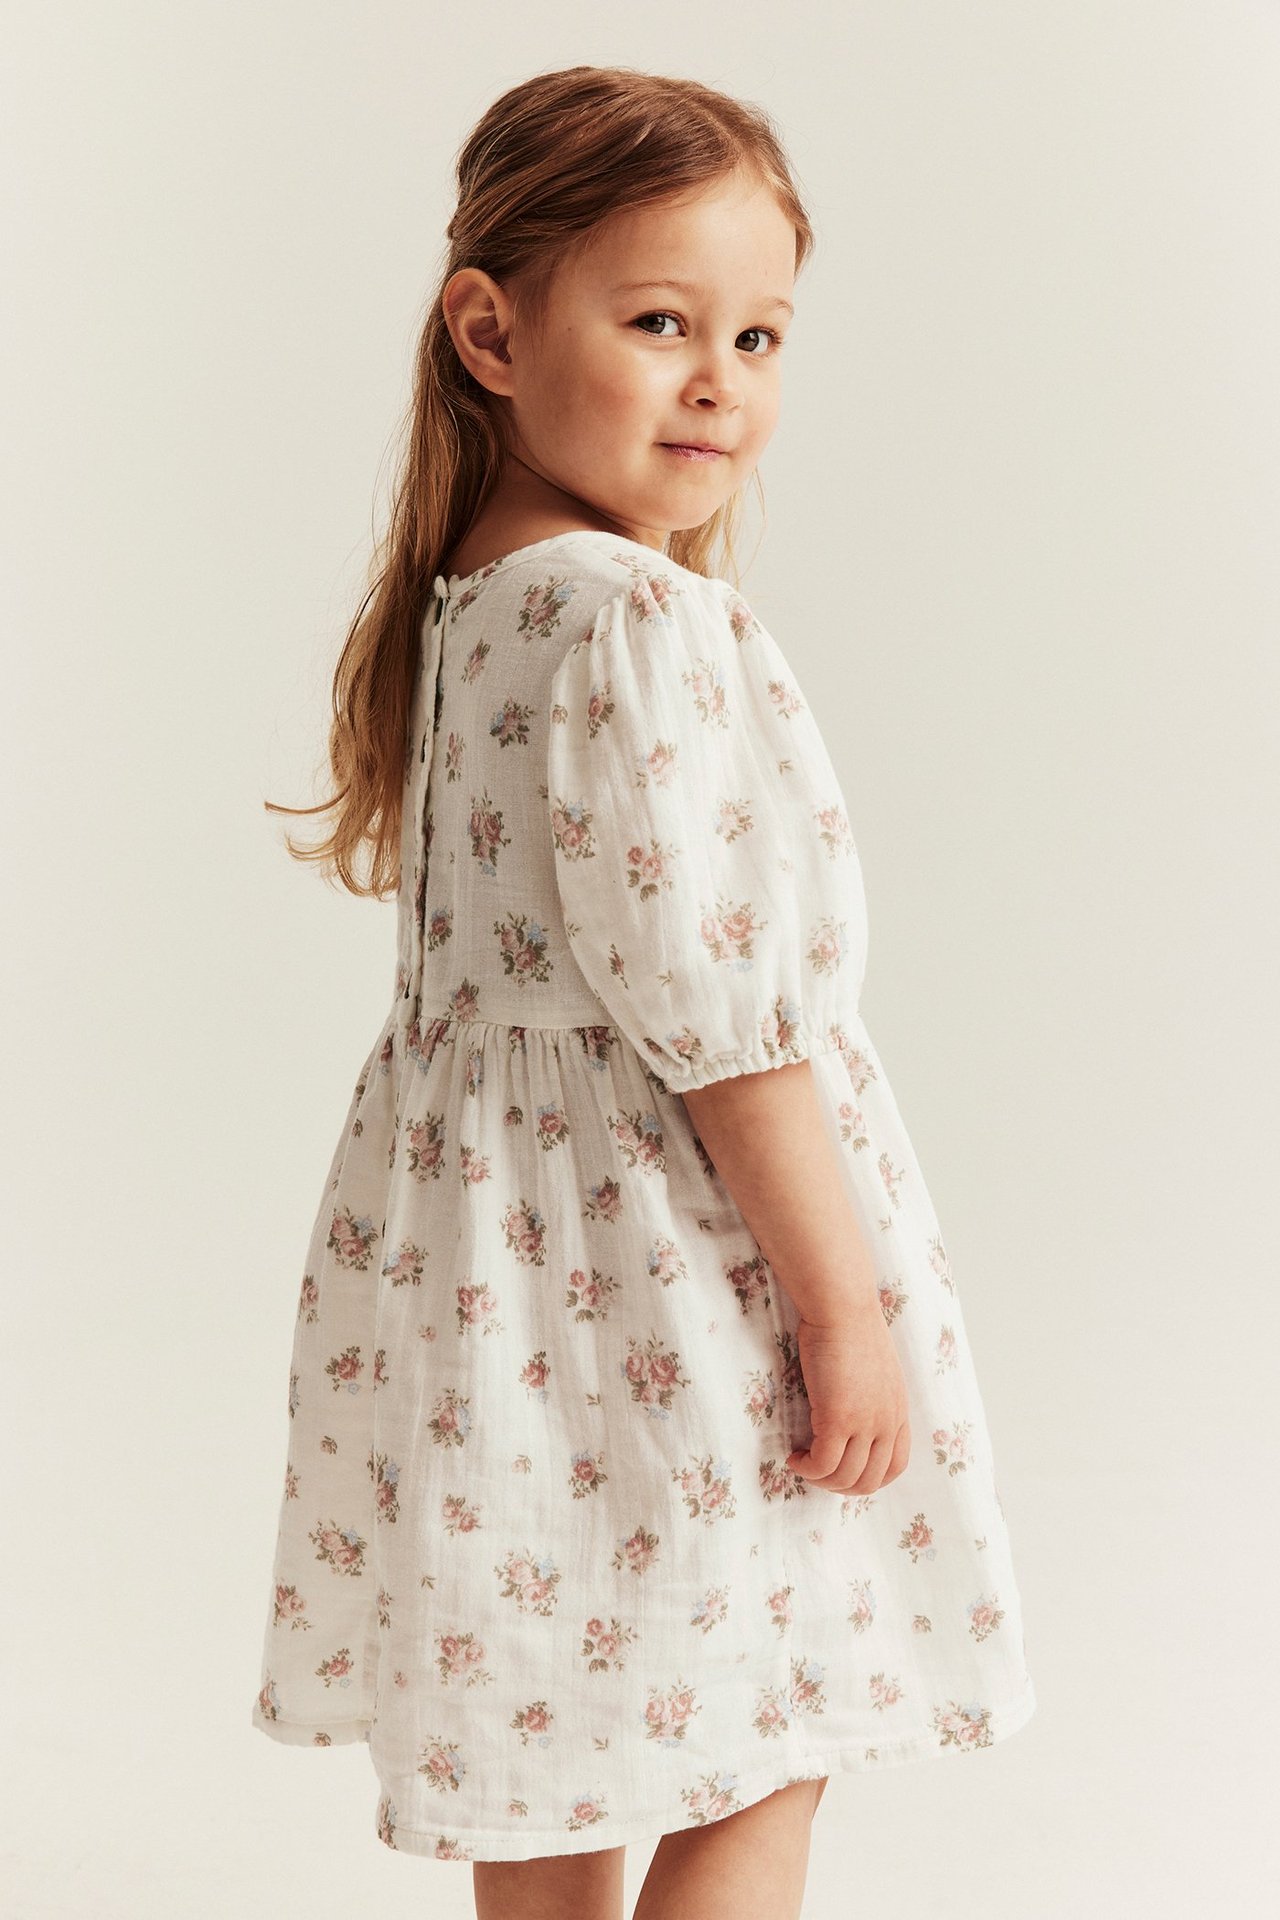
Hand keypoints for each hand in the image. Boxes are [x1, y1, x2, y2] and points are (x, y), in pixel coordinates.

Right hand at [785, 1306, 910, 1494]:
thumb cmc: (852, 1327)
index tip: (842, 1471)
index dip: (867, 1478)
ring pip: (845, 1478)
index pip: (895, 1466)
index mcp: (898, 1411)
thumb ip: (872, 1396)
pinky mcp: (838, 1420)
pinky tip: (794, 1456)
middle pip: (869, 1481)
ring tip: (802, 1463)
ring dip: (820, 1479)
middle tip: (816, 1472)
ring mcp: (865, 1424)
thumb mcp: (876, 1369)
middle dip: (840, 1487)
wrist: (842, 1308)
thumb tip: (852, 1411)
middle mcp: (887, 1423)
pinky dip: (806, 1468)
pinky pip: (822, 1463)